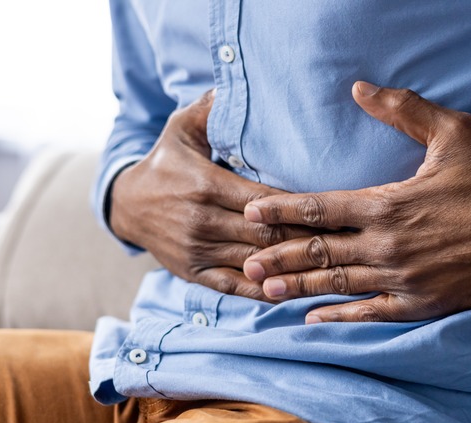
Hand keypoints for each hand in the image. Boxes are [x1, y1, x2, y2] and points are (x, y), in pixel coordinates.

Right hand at [110, 90, 317, 299]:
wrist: (127, 205)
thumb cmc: (165, 161)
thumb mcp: (181, 128)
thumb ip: (210, 108)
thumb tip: (234, 84)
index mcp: (205, 185)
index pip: (264, 201)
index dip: (299, 208)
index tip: (332, 210)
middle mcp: (201, 221)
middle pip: (265, 235)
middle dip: (306, 238)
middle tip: (343, 240)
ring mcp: (197, 250)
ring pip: (254, 263)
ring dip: (290, 267)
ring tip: (329, 266)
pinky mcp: (193, 272)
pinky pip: (233, 287)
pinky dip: (261, 291)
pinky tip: (290, 289)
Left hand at [242, 82, 470, 321]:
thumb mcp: (452, 130)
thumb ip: (401, 110)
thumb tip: (358, 88)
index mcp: (387, 203)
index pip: (319, 209)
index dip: (281, 211)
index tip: (250, 214)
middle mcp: (387, 244)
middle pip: (319, 250)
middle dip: (278, 255)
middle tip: (243, 261)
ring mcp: (404, 277)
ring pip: (337, 283)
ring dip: (298, 286)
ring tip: (263, 290)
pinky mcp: (424, 302)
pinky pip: (372, 312)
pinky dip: (341, 316)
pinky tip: (314, 319)